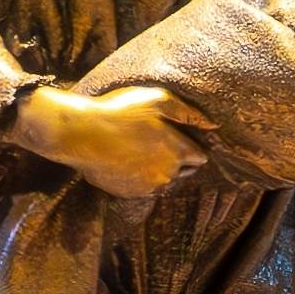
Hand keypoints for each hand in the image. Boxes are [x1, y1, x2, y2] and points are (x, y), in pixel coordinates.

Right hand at [14, 79, 202, 200]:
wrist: (80, 134)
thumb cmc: (120, 112)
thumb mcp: (158, 99)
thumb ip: (189, 112)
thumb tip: (213, 125)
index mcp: (178, 152)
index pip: (199, 157)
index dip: (192, 146)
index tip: (180, 137)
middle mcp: (167, 175)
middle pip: (182, 171)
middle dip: (177, 160)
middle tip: (158, 142)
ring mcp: (146, 188)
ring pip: (161, 181)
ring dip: (157, 169)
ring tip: (139, 150)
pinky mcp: (127, 194)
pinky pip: (141, 188)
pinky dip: (138, 177)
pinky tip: (126, 160)